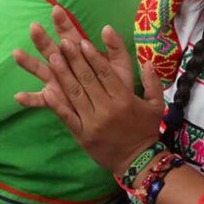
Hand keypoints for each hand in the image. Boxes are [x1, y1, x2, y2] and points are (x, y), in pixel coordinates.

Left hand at [14, 6, 164, 175]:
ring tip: (52, 57)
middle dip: (74, 60)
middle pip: (87, 80)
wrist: (138, 161)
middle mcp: (107, 109)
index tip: (82, 42)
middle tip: (63, 42)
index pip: (105, 74)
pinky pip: (67, 117)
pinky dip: (57, 103)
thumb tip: (148, 61)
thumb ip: (152, 82)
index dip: (93, 57)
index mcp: (124, 99)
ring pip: (75, 94)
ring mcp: (93, 123)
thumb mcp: (156, 104)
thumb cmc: (146, 130)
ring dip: (62, 75)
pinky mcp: (83, 135)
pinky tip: (46, 90)